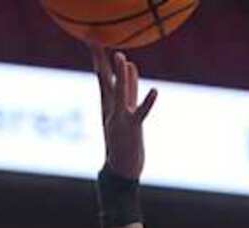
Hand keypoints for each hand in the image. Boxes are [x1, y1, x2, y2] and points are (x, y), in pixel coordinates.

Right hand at [93, 47, 157, 178]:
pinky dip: (148, 102)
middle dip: (102, 60)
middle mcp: (112, 107)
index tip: (93, 39)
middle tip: (96, 40)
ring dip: (121, 76)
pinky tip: (155, 90)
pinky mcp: (133, 127)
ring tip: (122, 57)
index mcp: (108, 103)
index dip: (98, 57)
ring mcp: (121, 116)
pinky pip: (141, 112)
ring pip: (121, 92)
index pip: (102, 75)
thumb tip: (131, 67)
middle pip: (106, 80)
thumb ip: (127, 88)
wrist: (122, 166)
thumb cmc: (122, 138)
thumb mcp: (121, 110)